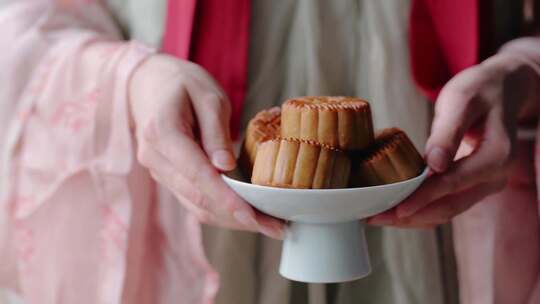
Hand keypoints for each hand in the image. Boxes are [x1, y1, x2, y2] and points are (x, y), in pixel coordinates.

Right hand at [129, 54, 283, 238]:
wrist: (149, 83)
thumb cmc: (182, 83)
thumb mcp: (207, 96)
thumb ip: (215, 132)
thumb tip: (226, 168)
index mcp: (162, 133)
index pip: (198, 175)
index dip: (227, 199)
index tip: (253, 216)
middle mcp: (155, 159)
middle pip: (198, 198)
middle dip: (238, 216)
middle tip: (276, 227)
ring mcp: (158, 171)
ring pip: (196, 206)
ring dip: (232, 220)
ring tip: (269, 225)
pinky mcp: (167, 177)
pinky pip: (193, 201)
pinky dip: (220, 211)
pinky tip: (246, 215)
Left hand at [369, 53, 537, 227]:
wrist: (503, 90)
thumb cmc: (480, 89)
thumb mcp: (461, 100)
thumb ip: (448, 132)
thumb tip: (434, 166)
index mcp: (497, 157)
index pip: (453, 184)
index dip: (422, 199)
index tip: (396, 209)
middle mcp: (495, 178)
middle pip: (448, 207)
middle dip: (410, 216)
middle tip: (374, 218)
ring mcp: (485, 185)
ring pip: (446, 211)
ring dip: (412, 218)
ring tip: (378, 217)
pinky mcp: (472, 185)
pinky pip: (446, 204)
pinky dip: (420, 209)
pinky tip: (395, 207)